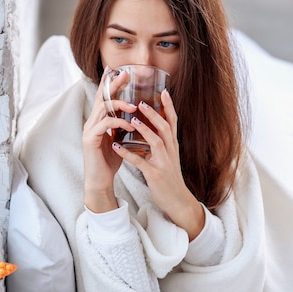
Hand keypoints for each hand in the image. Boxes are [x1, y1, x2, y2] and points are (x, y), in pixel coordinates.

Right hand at [82, 69, 135, 212]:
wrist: (100, 181)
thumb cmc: (110, 162)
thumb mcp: (119, 139)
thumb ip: (123, 126)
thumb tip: (136, 115)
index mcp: (98, 120)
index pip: (104, 97)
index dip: (110, 83)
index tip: (118, 69)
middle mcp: (91, 122)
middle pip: (101, 97)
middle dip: (113, 84)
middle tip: (126, 74)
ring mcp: (89, 130)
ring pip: (103, 109)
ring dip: (119, 104)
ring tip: (134, 105)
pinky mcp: (90, 139)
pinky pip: (105, 124)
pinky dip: (118, 122)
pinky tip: (129, 125)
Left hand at [111, 90, 204, 239]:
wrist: (177, 201)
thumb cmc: (169, 177)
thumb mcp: (168, 157)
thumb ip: (162, 142)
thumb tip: (152, 127)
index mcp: (173, 145)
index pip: (173, 121)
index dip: (169, 106)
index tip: (163, 91)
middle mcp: (171, 151)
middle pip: (165, 127)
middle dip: (154, 114)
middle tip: (141, 102)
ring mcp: (164, 163)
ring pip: (155, 142)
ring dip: (144, 129)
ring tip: (131, 119)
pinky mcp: (154, 174)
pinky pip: (140, 162)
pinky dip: (127, 153)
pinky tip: (115, 146)